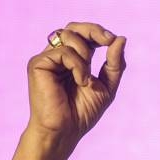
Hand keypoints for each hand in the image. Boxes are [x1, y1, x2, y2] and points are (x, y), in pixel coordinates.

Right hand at [25, 22, 126, 144]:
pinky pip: (62, 51)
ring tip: (86, 78)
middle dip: (93, 30)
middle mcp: (57, 56)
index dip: (98, 32)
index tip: (112, 40)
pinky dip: (77, 65)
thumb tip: (121, 38)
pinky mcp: (37, 64)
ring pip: (67, 35)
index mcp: (72, 59)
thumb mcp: (107, 86)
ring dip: (85, 53)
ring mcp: (46, 59)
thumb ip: (114, 63)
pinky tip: (80, 81)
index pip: (83, 34)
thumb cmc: (83, 113)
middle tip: (107, 40)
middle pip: (72, 27)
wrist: (65, 132)